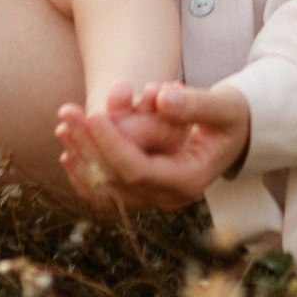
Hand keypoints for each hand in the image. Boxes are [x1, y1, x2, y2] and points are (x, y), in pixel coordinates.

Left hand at [54, 81, 249, 210]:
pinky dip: (83, 171)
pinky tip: (67, 149)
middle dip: (87, 145)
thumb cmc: (231, 117)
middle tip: (67, 111)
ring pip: (104, 187)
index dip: (112, 144)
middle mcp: (167, 197)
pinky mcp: (140, 192)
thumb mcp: (224, 106)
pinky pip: (105, 190)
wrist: (233, 136)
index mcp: (188, 180)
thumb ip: (195, 103)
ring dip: (80, 156)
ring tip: (64, 123)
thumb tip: (160, 97)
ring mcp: (151, 199)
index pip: (138, 170)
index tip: (93, 114)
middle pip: (115, 180)